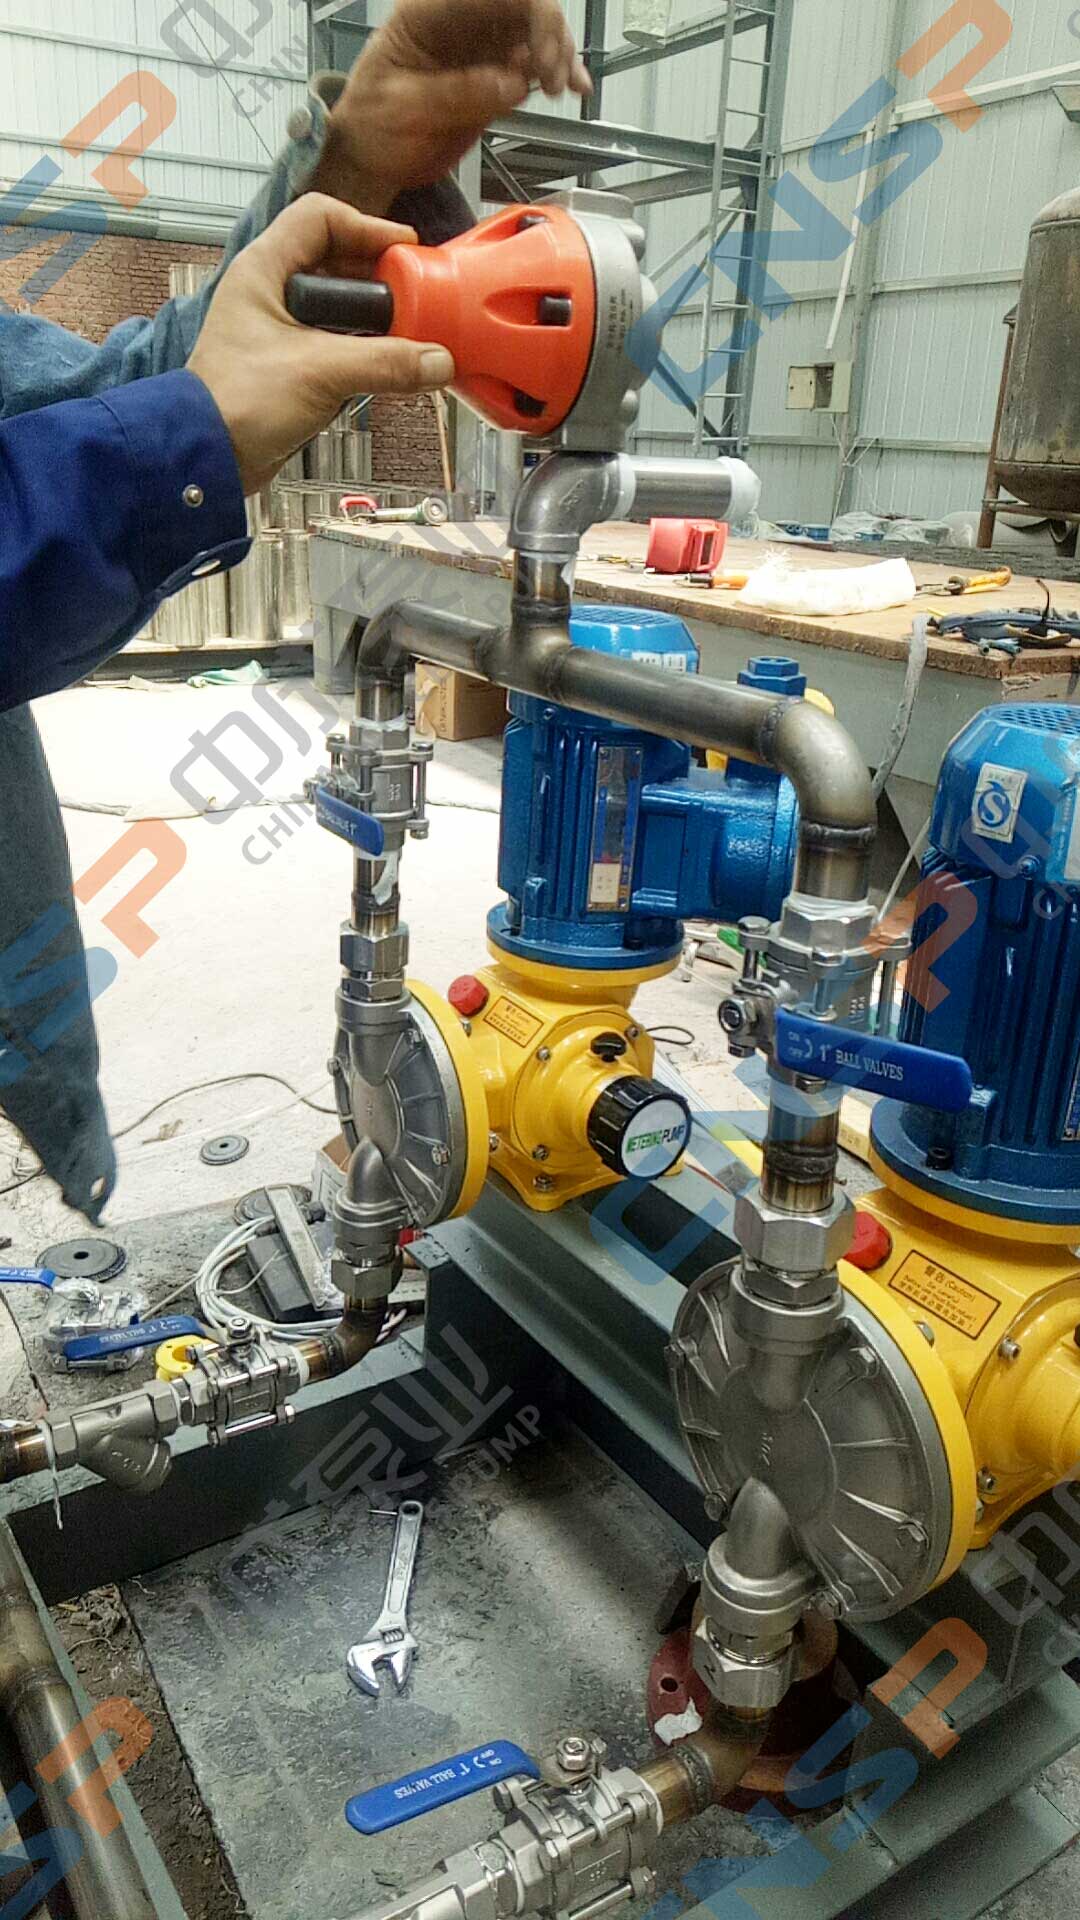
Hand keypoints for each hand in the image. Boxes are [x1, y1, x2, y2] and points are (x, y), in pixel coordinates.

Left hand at [188, 194, 454, 495]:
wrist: (208, 459)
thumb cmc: (241, 402)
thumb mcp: (320, 372)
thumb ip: (385, 363)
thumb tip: (439, 361)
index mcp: (264, 270)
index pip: (320, 218)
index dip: (366, 227)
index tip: (406, 251)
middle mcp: (271, 292)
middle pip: (337, 262)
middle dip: (380, 279)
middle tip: (417, 298)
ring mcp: (280, 330)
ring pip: (340, 308)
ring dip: (377, 319)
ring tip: (411, 335)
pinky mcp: (290, 366)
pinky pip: (337, 345)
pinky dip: (365, 351)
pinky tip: (390, 367)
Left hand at [323, 0, 590, 206]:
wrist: (370, 162)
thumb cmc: (370, 125)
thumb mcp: (402, 106)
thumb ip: (456, 92)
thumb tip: (511, 83)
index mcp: (432, 12)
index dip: (532, 15)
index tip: (541, 56)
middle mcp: (463, 23)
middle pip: (526, 8)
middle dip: (551, 37)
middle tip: (554, 80)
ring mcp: (482, 51)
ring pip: (538, 35)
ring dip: (561, 56)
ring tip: (562, 89)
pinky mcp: (495, 81)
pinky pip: (535, 69)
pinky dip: (559, 76)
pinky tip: (574, 88)